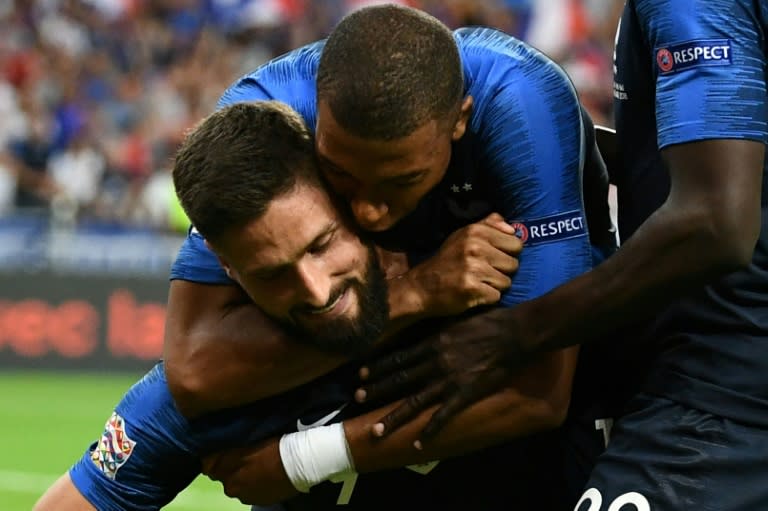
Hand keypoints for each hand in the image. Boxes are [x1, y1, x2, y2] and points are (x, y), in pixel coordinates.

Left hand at [202, 439, 297, 505]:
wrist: (299, 464)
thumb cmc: (273, 446)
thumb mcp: (247, 440)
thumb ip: (228, 448)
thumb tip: (213, 452)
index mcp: (224, 468)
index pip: (208, 465)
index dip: (215, 457)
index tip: (225, 451)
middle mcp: (229, 486)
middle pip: (223, 476)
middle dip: (230, 468)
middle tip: (245, 457)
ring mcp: (244, 496)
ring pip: (237, 485)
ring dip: (242, 477)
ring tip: (258, 466)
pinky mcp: (258, 502)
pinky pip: (250, 493)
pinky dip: (254, 485)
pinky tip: (265, 476)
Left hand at [357, 307, 528, 439]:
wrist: (515, 333)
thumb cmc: (490, 322)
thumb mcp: (458, 320)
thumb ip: (441, 331)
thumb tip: (429, 334)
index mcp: (433, 343)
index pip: (399, 357)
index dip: (379, 367)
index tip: (361, 374)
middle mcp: (434, 362)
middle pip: (400, 379)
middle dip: (377, 390)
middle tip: (357, 399)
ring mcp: (448, 380)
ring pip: (414, 402)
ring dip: (393, 417)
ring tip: (375, 430)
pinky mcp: (464, 394)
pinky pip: (443, 417)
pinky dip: (429, 432)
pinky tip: (417, 445)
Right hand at [403, 213, 521, 316]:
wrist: (421, 287)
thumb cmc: (446, 261)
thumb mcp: (462, 235)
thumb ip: (488, 226)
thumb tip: (513, 228)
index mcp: (476, 231)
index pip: (516, 243)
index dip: (507, 253)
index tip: (493, 258)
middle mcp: (476, 247)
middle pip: (513, 264)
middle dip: (501, 271)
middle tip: (484, 272)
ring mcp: (474, 268)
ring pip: (506, 282)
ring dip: (494, 286)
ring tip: (477, 282)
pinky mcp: (473, 289)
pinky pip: (497, 296)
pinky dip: (487, 298)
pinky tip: (474, 293)